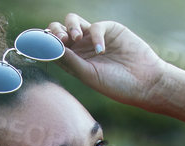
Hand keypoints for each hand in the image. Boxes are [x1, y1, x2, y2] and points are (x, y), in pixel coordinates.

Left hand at [44, 13, 167, 107]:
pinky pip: (96, 25)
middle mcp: (81, 48)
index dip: (45, 44)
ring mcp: (94, 37)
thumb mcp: (89, 75)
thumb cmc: (116, 85)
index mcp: (73, 61)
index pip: (53, 47)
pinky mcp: (109, 30)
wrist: (144, 82)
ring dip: (70, 26)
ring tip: (75, 38)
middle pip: (59, 30)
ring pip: (73, 21)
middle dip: (55, 31)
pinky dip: (96, 35)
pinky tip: (101, 50)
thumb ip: (70, 61)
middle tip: (61, 40)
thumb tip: (50, 48)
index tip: (40, 45)